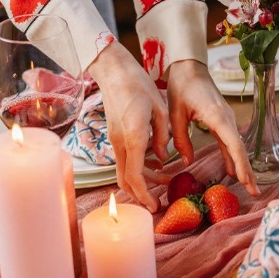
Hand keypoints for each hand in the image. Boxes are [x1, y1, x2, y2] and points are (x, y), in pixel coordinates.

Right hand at [88, 42, 170, 211]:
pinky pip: (125, 159)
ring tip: (165, 178)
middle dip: (142, 193)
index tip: (155, 206)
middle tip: (160, 199)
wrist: (114, 71)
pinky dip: (138, 167)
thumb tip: (162, 157)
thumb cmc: (138, 85)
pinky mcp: (115, 135)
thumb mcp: (159, 109)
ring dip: (142, 180)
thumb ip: (162, 136)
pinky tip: (155, 162)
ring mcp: (115, 140)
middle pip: (126, 180)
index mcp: (133, 137)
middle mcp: (120, 142)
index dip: (144, 194)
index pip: (135, 176)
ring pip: (125, 171)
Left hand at [167, 60, 259, 196]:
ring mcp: (227, 119)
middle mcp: (227, 119)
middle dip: (248, 171)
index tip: (246, 182)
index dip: (241, 165)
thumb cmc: (182, 86)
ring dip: (242, 166)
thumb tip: (186, 161)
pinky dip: (233, 156)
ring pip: (237, 146)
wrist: (190, 67)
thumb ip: (180, 138)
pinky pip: (230, 141)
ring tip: (248, 186)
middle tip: (254, 192)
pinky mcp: (223, 120)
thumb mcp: (175, 114)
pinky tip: (232, 170)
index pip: (234, 145)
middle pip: (240, 149)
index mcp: (217, 117)